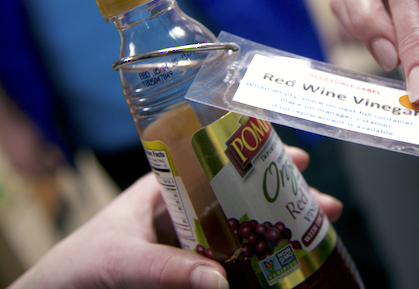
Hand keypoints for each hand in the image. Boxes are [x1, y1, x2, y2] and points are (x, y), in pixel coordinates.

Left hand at [10, 146, 342, 287]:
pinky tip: (286, 260)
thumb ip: (164, 268)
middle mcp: (187, 208)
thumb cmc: (78, 264)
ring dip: (282, 226)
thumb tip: (217, 280)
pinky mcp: (194, 265)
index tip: (298, 158)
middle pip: (246, 193)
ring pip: (246, 225)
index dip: (262, 156)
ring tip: (318, 230)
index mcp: (169, 186)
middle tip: (325, 204)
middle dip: (286, 195)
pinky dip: (261, 257)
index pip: (223, 160)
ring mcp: (194, 238)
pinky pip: (234, 257)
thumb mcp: (121, 259)